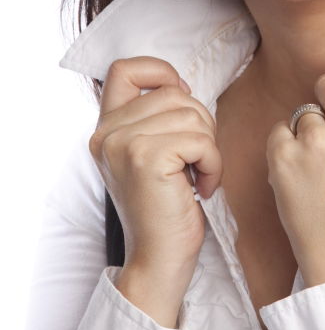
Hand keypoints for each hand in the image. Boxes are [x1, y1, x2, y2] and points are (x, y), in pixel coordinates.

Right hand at [88, 57, 220, 277]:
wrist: (158, 260)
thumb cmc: (165, 209)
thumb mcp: (151, 155)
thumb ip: (154, 118)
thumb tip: (180, 84)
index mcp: (106, 129)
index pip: (124, 69)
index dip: (160, 72)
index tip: (180, 99)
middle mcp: (107, 133)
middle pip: (174, 93)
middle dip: (200, 123)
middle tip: (194, 161)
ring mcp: (124, 144)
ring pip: (192, 114)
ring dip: (208, 147)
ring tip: (196, 177)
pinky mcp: (146, 158)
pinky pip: (201, 140)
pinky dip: (213, 163)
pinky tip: (201, 188)